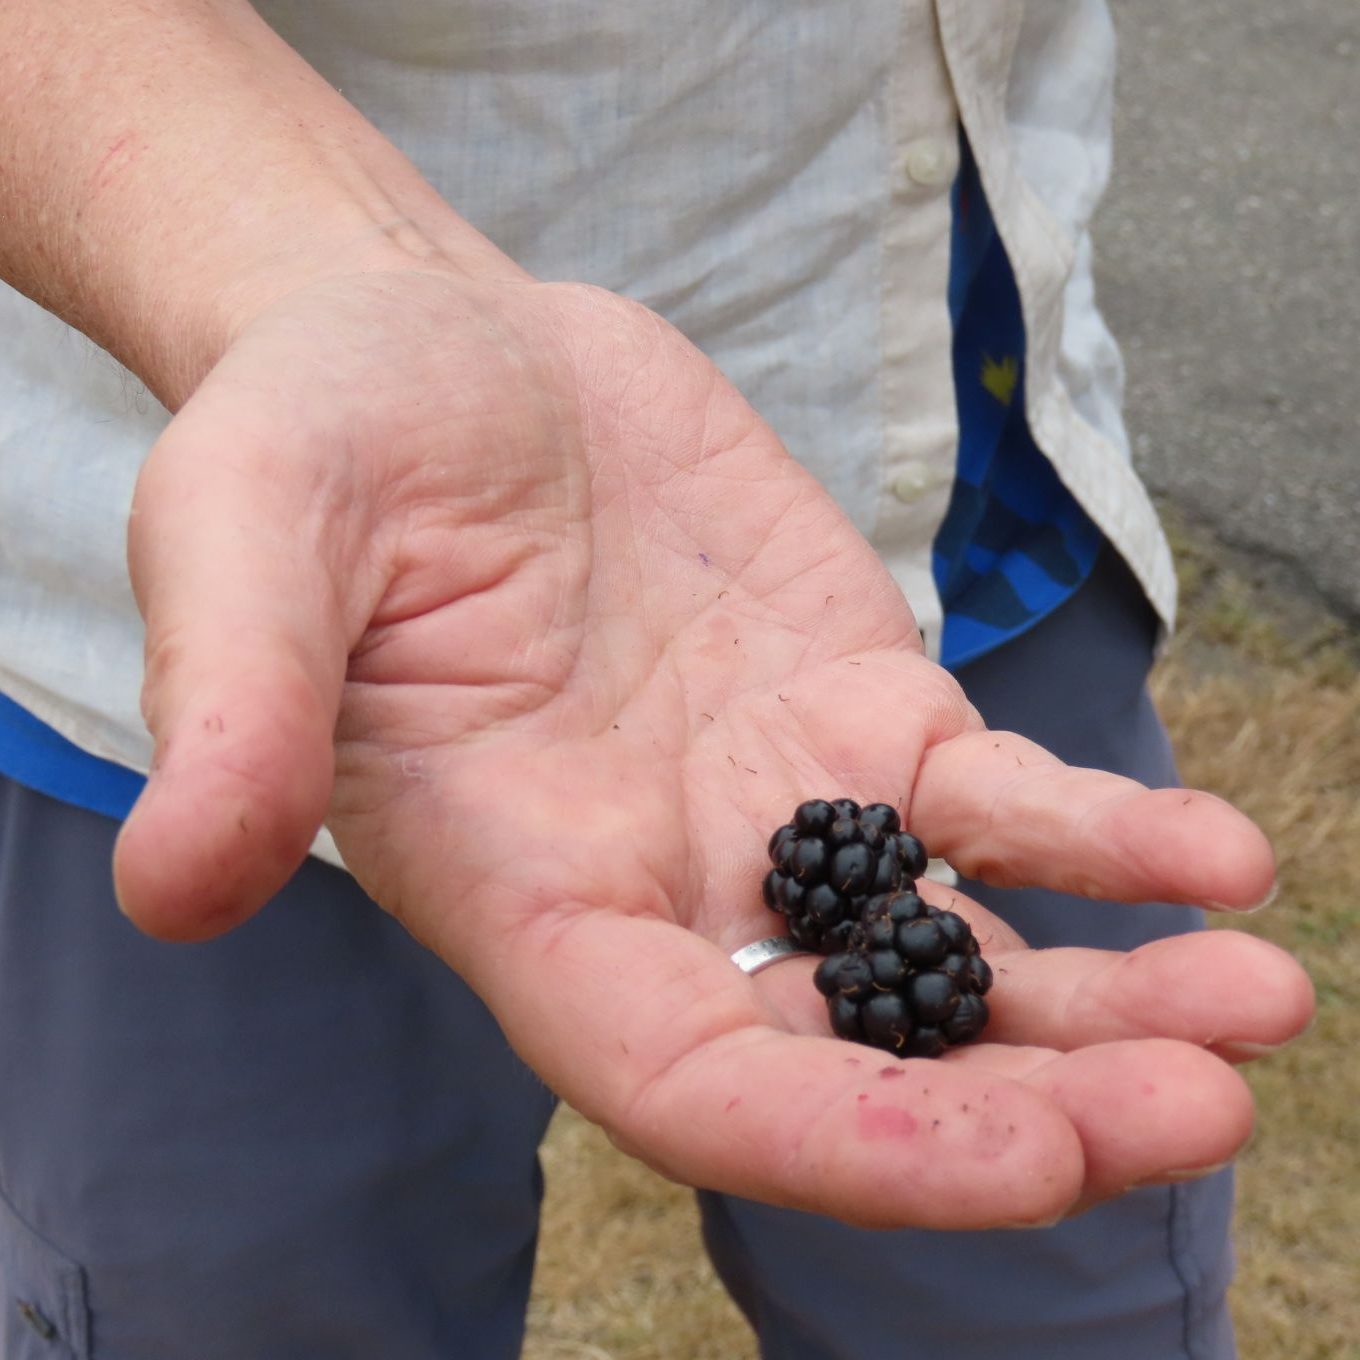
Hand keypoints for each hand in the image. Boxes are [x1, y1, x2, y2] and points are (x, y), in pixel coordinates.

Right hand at [113, 267, 1313, 1228]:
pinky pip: (996, 801)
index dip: (845, 1142)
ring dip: (1109, 988)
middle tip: (1201, 1111)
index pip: (685, 1078)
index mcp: (522, 892)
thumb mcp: (242, 540)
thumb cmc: (315, 442)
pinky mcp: (853, 699)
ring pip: (955, 946)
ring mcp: (773, 798)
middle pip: (855, 1054)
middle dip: (1029, 1099)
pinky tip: (1211, 852)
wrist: (431, 348)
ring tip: (1256, 1002)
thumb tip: (177, 884)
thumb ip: (235, 711)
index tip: (1020, 1162)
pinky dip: (1104, 831)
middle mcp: (660, 883)